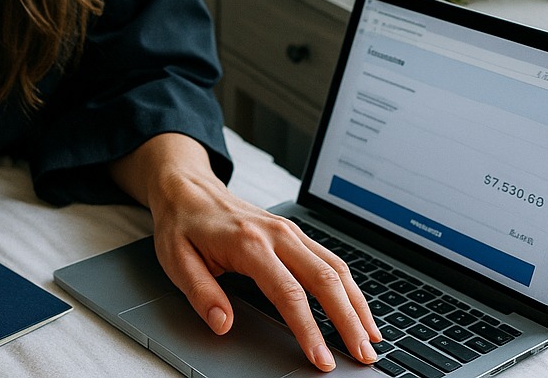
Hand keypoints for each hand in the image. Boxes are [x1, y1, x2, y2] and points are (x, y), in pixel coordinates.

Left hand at [110, 134, 380, 372]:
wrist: (186, 187)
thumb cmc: (182, 223)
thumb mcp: (176, 258)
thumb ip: (200, 292)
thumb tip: (223, 324)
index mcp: (248, 242)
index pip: (288, 293)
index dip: (309, 330)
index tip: (322, 360)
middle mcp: (275, 233)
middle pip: (324, 279)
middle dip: (348, 320)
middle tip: (363, 357)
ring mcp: (288, 230)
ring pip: (334, 267)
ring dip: (356, 304)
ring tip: (371, 339)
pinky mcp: (293, 232)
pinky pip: (330, 258)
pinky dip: (349, 286)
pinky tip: (357, 308)